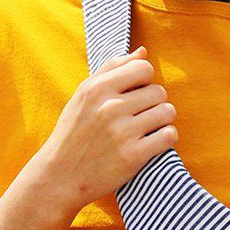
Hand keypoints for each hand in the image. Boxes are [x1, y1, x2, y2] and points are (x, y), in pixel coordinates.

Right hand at [36, 45, 177, 211]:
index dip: (144, 81)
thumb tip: (142, 52)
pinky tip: (151, 142)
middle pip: (159, 91)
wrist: (59, 176)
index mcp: (96, 89)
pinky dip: (165, 138)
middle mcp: (109, 108)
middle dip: (153, 103)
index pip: (144, 68)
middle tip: (139, 116)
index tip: (134, 95)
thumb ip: (112, 69)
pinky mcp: (133, 156)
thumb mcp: (83, 95)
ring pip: (167, 112)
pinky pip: (169, 136)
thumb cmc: (73, 132)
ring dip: (162, 121)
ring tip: (146, 129)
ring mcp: (122, 133)